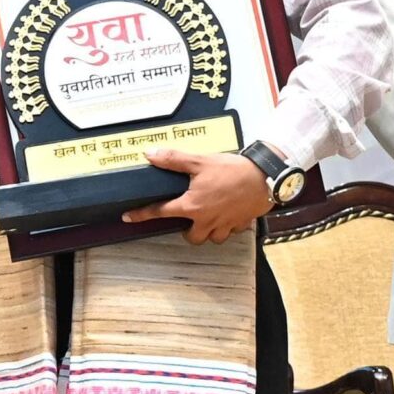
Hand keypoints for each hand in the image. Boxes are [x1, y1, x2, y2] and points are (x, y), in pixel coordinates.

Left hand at [123, 148, 269, 244]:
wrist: (265, 177)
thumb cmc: (232, 170)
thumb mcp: (199, 161)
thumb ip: (173, 159)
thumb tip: (150, 154)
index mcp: (192, 205)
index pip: (160, 212)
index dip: (141, 215)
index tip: (128, 218)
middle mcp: (207, 219)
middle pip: (192, 237)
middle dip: (187, 232)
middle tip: (188, 218)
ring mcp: (225, 223)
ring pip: (212, 238)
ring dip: (208, 232)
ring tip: (207, 219)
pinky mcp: (241, 223)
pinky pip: (231, 232)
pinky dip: (227, 227)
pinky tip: (227, 215)